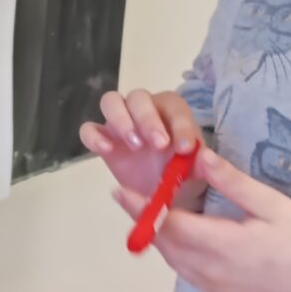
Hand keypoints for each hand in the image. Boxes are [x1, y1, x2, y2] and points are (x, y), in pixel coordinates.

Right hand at [78, 89, 202, 204]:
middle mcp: (143, 110)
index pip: (174, 106)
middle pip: (139, 97)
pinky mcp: (102, 138)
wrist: (162, 195)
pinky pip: (88, 128)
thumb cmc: (181, 175)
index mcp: (170, 111)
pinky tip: (106, 150)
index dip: (180, 124)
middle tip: (159, 145)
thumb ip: (200, 163)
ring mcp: (119, 122)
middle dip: (148, 119)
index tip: (185, 149)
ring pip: (111, 101)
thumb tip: (201, 156)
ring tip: (135, 145)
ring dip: (122, 120)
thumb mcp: (196, 172)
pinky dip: (94, 136)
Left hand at [112, 147, 290, 291]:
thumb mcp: (274, 205)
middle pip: (164, 245)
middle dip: (145, 221)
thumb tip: (200, 156)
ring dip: (161, 239)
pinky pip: (190, 274)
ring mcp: (218, 289)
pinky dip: (178, 255)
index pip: (166, 224)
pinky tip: (184, 240)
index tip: (119, 190)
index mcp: (219, 245)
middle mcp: (210, 272)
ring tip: (151, 214)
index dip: (140, 207)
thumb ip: (232, 182)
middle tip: (130, 197)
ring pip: (175, 262)